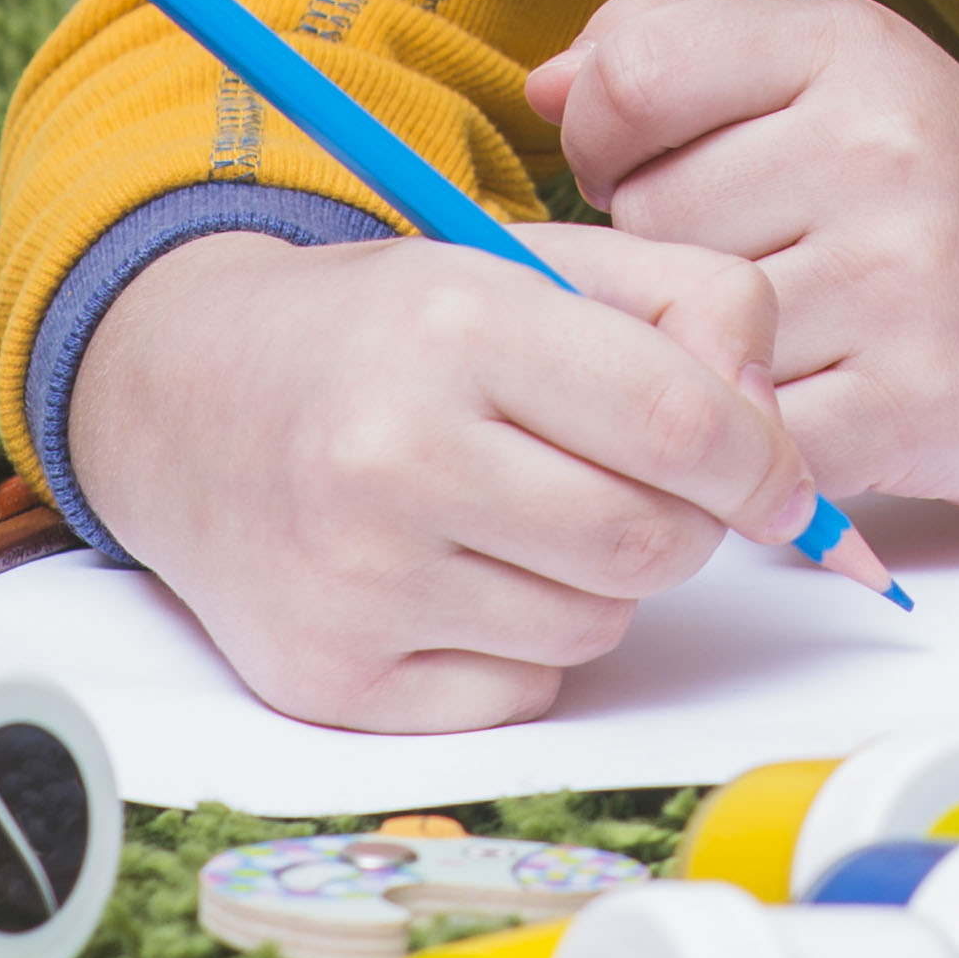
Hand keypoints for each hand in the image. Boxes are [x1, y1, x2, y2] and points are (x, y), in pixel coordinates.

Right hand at [64, 217, 805, 731]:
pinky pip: (522, 693)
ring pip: (596, 627)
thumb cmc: (395, 332)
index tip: (773, 481)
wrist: (185, 398)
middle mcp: (393, 455)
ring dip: (598, 582)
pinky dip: (525, 649)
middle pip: (651, 542)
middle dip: (679, 522)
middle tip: (630, 484)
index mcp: (458, 323)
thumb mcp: (542, 264)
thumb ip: (697, 305)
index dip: (762, 464)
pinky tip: (461, 578)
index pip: (681, 421)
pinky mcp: (330, 678)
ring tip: (521, 515)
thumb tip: (773, 435)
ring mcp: (353, 579)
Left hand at [534, 0, 958, 496]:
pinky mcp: (910, 404)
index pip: (631, 79)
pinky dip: (752, 433)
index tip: (643, 165)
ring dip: (707, 347)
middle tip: (759, 256)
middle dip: (668, 250)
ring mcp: (900, 283)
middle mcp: (883, 153)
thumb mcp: (836, 71)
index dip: (603, 136)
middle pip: (648, 216)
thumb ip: (680, 55)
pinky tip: (804, 397)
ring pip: (686, 328)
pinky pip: (747, 431)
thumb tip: (546, 90)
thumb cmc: (939, 185)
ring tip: (785, 327)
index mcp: (853, 51)